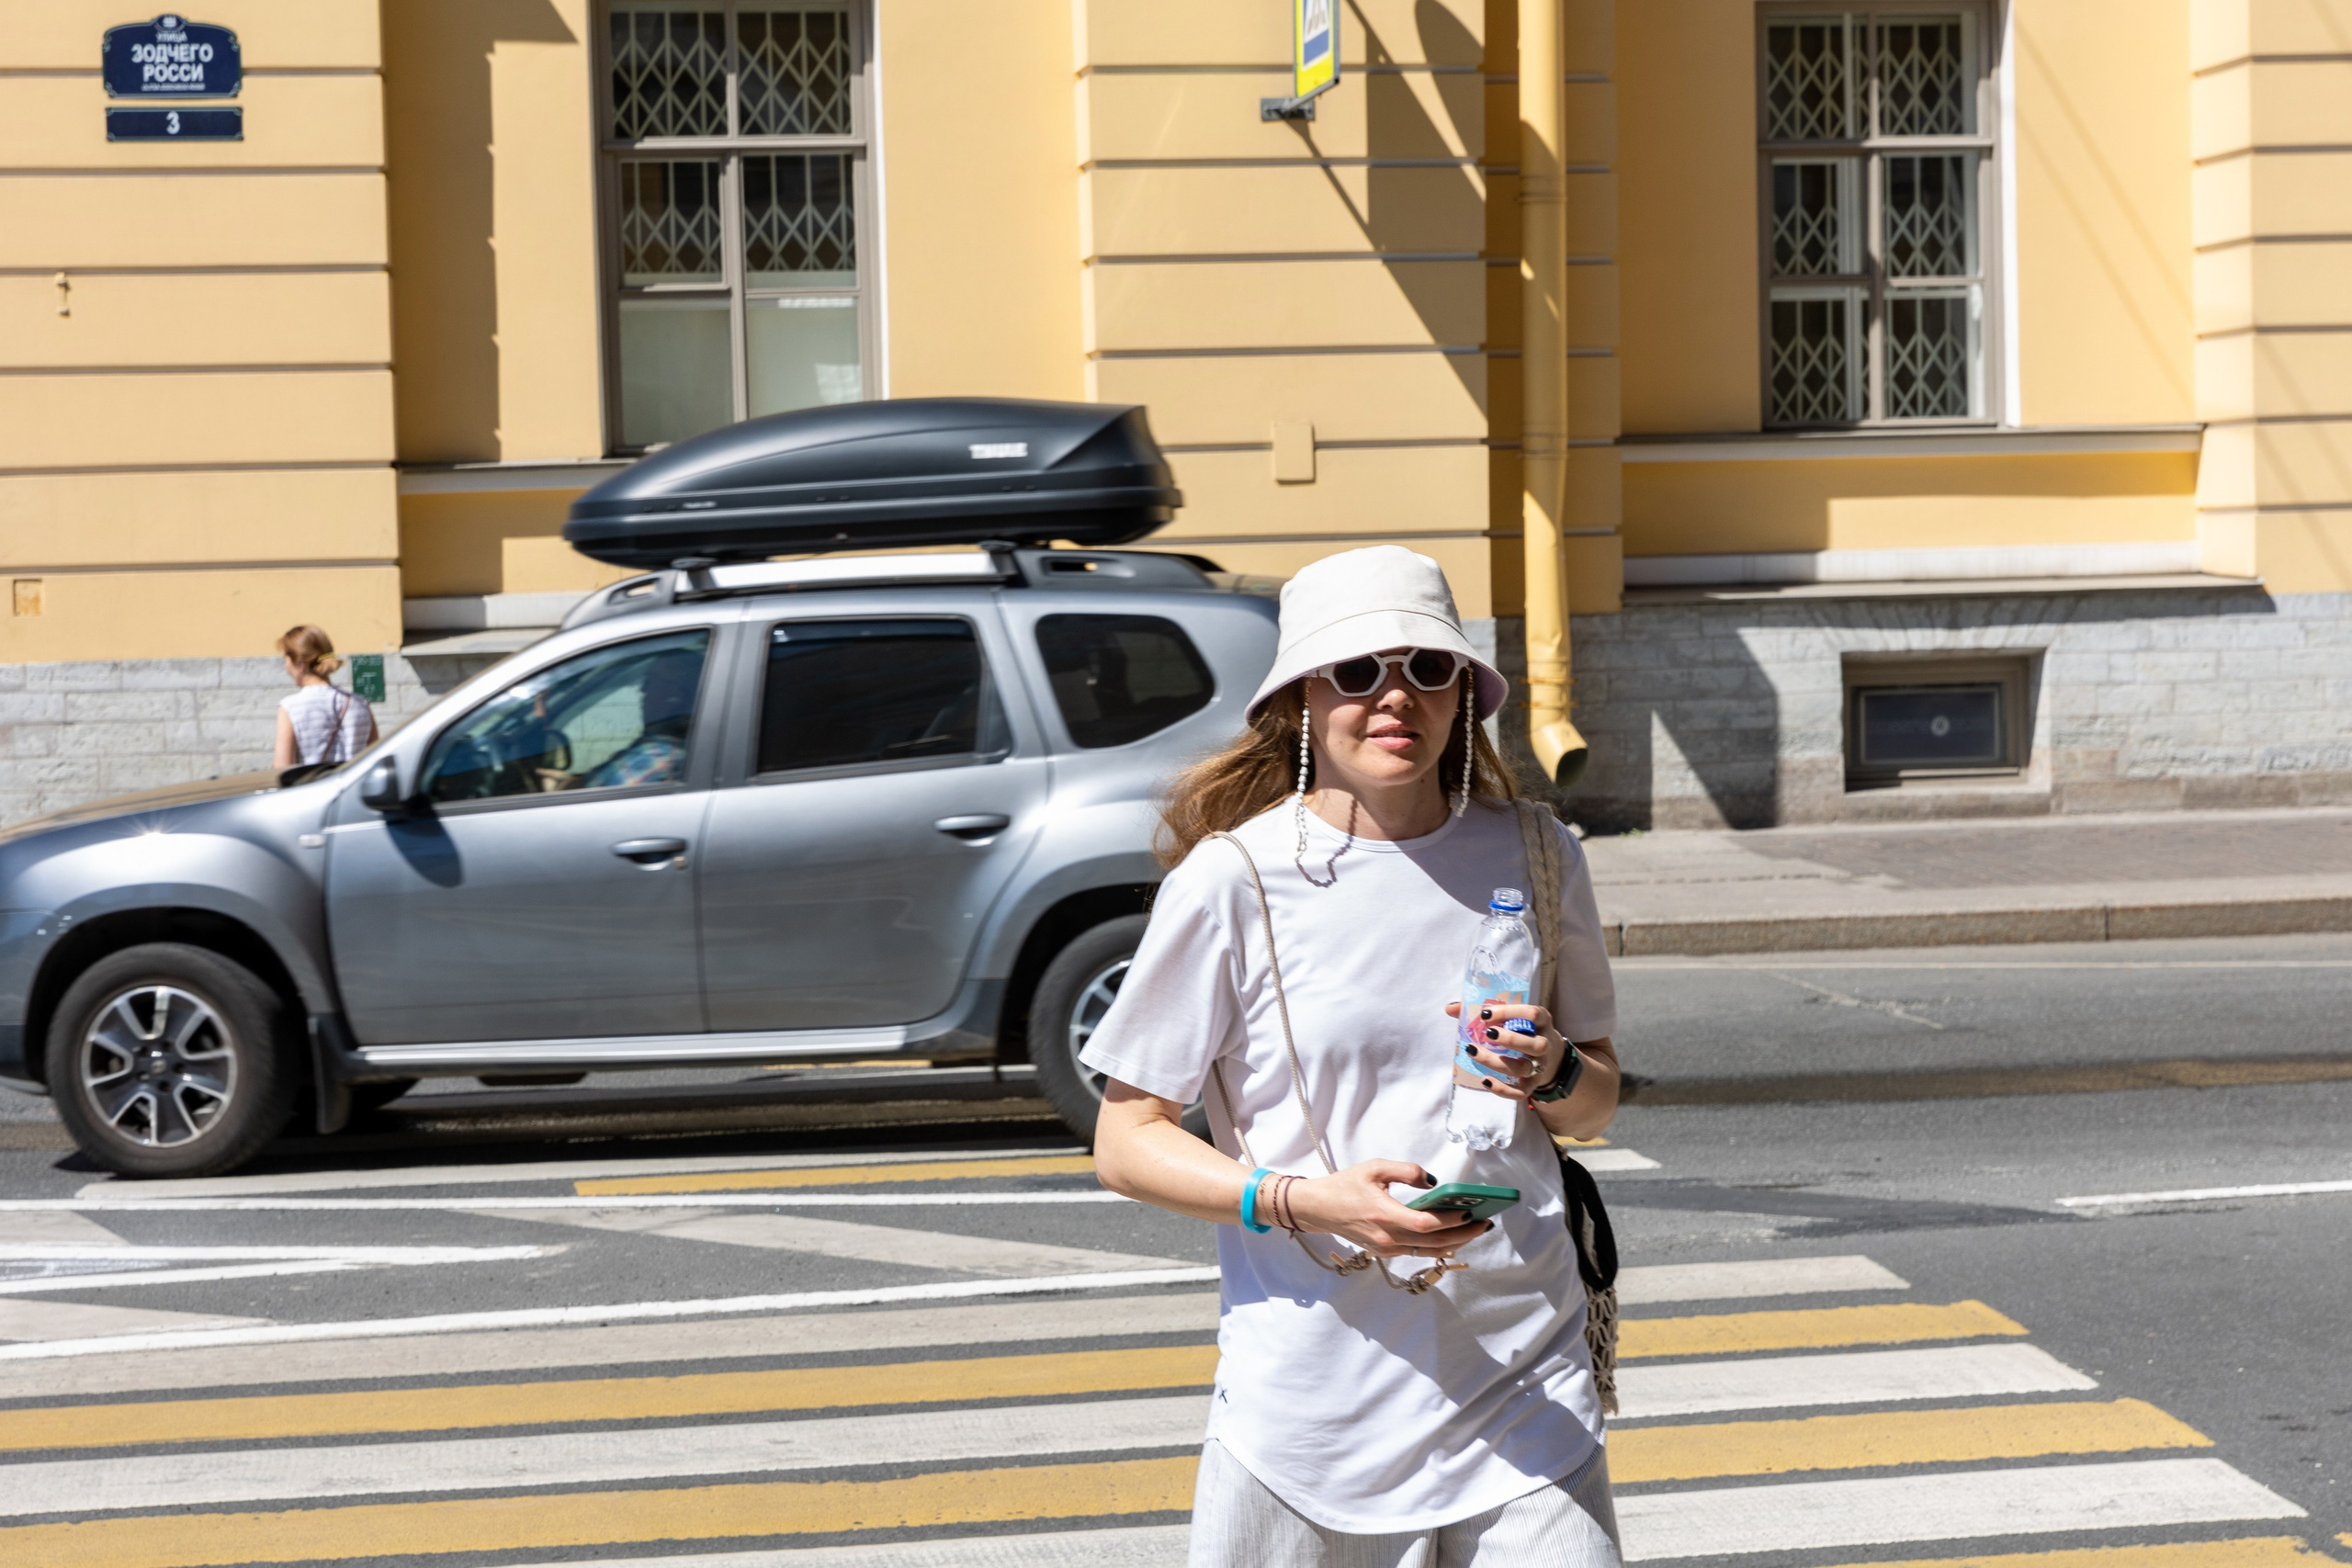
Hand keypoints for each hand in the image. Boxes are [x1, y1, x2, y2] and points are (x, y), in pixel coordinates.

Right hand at [1281, 1160, 1492, 1259]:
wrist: (1318, 1209)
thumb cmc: (1345, 1185)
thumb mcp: (1375, 1168)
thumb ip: (1406, 1171)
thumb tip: (1433, 1182)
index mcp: (1383, 1214)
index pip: (1424, 1224)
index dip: (1450, 1221)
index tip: (1469, 1212)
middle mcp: (1386, 1237)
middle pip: (1433, 1243)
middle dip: (1463, 1234)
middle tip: (1484, 1223)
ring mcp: (1386, 1248)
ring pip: (1428, 1252)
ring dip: (1455, 1243)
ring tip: (1475, 1230)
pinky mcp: (1384, 1252)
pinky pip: (1417, 1253)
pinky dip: (1437, 1246)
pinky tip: (1452, 1236)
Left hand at [1443, 1000, 1564, 1105]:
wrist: (1550, 1057)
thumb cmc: (1523, 1031)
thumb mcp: (1514, 1018)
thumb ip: (1484, 1012)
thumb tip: (1450, 1008)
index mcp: (1542, 1021)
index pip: (1533, 1014)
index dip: (1510, 1013)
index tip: (1485, 1014)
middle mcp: (1545, 1044)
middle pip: (1535, 1044)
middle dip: (1510, 1040)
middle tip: (1488, 1034)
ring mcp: (1540, 1066)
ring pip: (1524, 1068)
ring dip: (1498, 1062)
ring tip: (1475, 1053)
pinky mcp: (1532, 1084)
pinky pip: (1521, 1092)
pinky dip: (1503, 1090)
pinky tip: (1485, 1081)